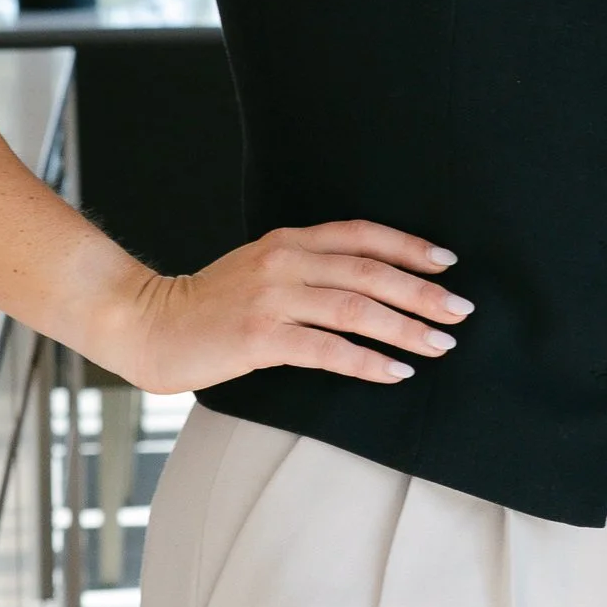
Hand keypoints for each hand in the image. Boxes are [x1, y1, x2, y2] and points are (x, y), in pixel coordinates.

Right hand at [88, 221, 471, 392]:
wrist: (146, 324)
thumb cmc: (209, 306)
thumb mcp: (260, 271)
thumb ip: (306, 271)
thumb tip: (368, 287)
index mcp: (288, 241)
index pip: (362, 235)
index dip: (408, 246)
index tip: (447, 263)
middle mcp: (284, 262)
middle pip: (369, 271)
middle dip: (421, 291)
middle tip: (460, 311)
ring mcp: (272, 298)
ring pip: (356, 308)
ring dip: (405, 327)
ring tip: (440, 343)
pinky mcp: (260, 336)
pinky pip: (328, 349)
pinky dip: (367, 361)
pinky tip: (394, 371)